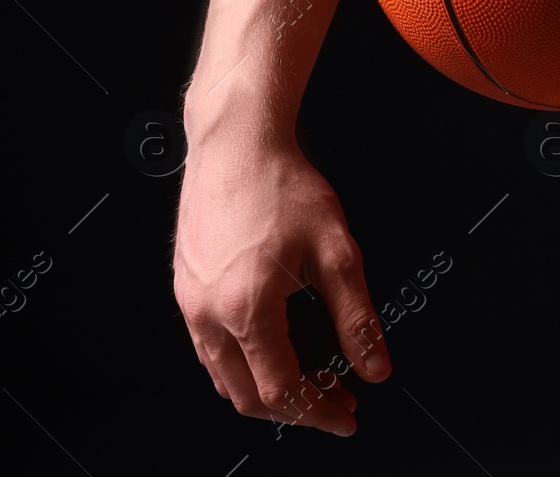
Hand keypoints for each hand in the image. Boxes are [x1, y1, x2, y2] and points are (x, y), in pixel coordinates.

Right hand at [173, 127, 390, 435]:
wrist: (237, 143)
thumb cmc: (283, 186)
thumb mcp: (337, 252)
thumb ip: (356, 316)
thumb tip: (375, 366)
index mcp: (248, 308)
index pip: (282, 391)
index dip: (318, 413)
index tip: (347, 417)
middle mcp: (208, 313)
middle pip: (246, 395)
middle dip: (295, 409)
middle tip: (335, 404)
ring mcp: (190, 302)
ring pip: (223, 376)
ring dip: (265, 390)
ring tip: (310, 382)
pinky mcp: (184, 288)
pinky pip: (208, 348)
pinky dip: (242, 365)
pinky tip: (271, 352)